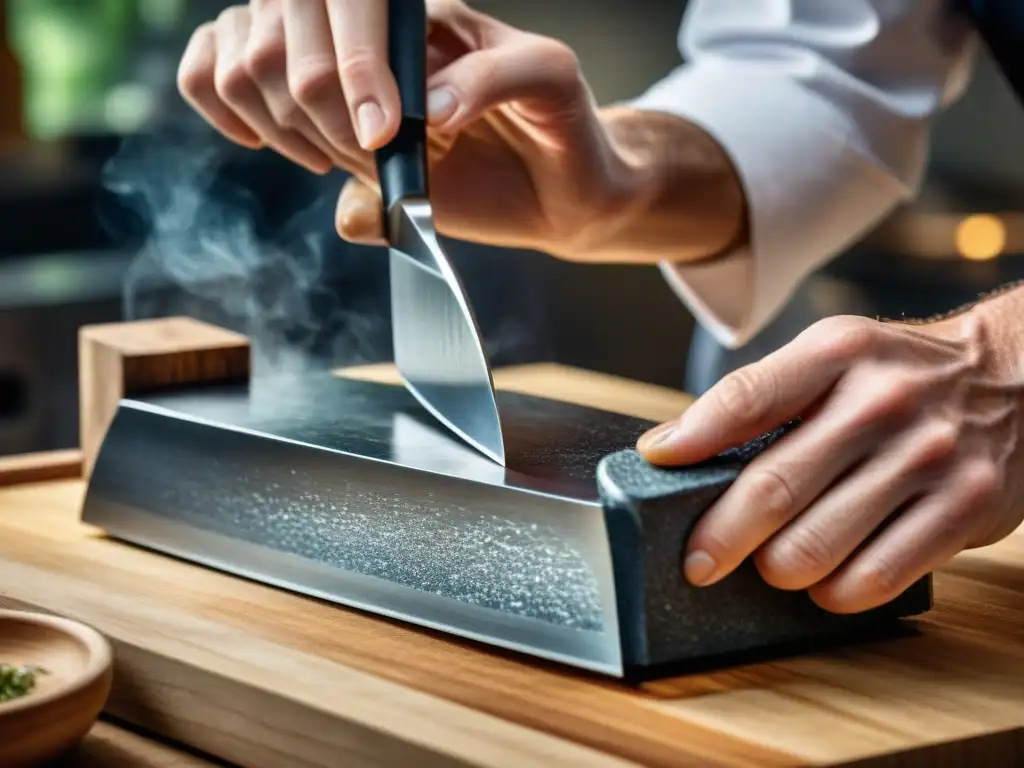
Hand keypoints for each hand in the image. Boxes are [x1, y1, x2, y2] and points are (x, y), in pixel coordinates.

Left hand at [176, 0, 744, 262]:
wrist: (562, 207)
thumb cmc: (487, 189)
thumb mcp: (413, 198)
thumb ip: (369, 197)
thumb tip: (345, 212)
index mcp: (391, 57)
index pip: (318, 41)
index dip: (295, 93)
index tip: (317, 158)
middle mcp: (434, 33)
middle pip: (350, 27)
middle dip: (327, 99)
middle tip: (351, 158)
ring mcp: (489, 41)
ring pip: (412, 31)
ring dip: (384, 97)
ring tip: (387, 145)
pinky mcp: (545, 66)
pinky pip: (498, 66)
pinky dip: (463, 95)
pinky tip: (444, 129)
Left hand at [637, 308, 1023, 613]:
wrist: (1019, 379)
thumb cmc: (902, 374)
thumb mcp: (836, 354)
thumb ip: (762, 394)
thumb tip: (673, 445)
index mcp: (838, 353)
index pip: (746, 398)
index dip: (692, 438)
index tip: (655, 464)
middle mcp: (882, 402)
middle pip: (772, 489)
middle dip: (719, 538)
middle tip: (697, 561)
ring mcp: (927, 458)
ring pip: (814, 548)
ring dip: (777, 569)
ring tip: (773, 562)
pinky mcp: (964, 510)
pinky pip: (873, 578)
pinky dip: (833, 592)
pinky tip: (825, 580)